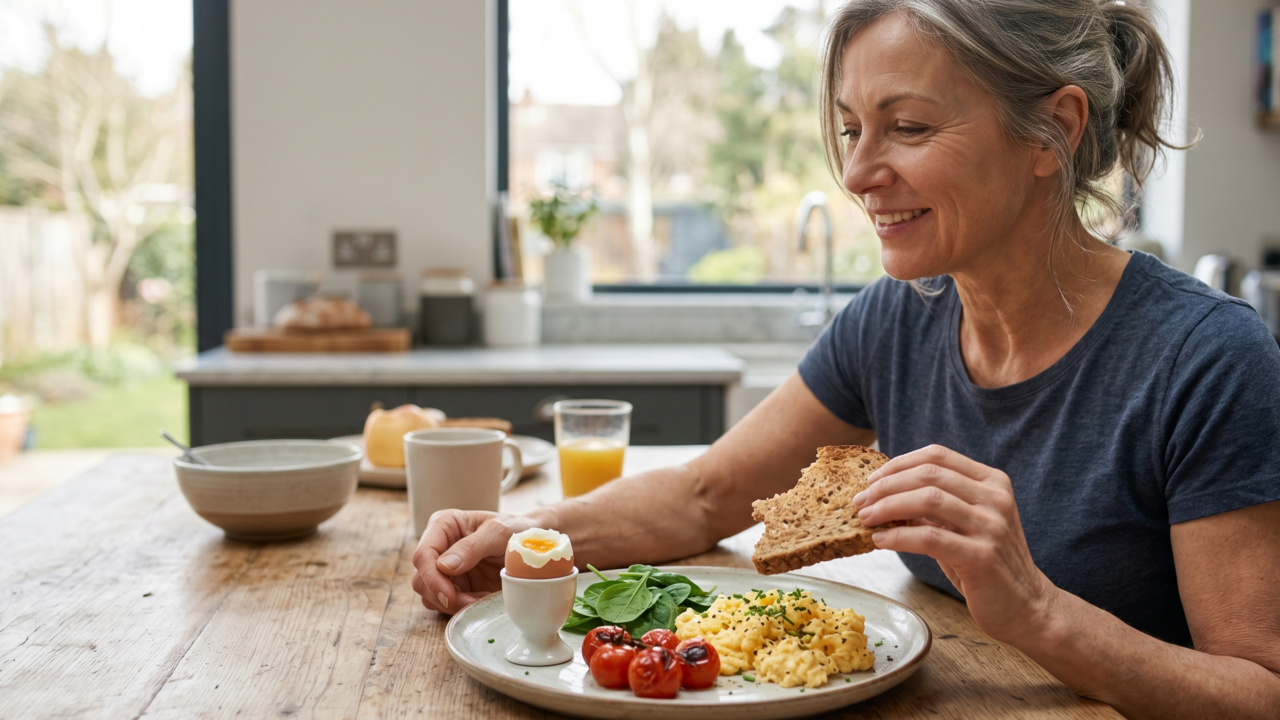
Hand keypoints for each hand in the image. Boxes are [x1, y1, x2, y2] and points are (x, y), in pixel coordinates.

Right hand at [410, 510, 538, 614]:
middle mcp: (438, 546)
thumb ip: (471, 547)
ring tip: (480, 598)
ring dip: (451, 604)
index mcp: (444, 525)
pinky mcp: (452, 585)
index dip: (432, 578)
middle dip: (442, 595)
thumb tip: (444, 566)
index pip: (423, 554)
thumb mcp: (498, 532)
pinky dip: (458, 608)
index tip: (450, 595)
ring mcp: (443, 568)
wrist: (532, 545)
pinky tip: (480, 599)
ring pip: (428, 594)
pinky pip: (442, 604)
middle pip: (420, 578)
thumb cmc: (515, 530)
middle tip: (470, 602)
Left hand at [852, 445, 1058, 642]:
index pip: (937, 456)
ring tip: (866, 517)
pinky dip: (899, 536)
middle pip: (928, 475)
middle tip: (861, 500)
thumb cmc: (988, 565)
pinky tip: (880, 540)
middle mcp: (995, 499)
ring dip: (888, 506)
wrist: (1028, 608)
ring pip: (928, 500)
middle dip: (886, 485)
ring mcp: (991, 526)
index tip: (872, 478)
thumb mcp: (964, 526)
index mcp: (992, 483)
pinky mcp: (982, 556)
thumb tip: (884, 493)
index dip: (899, 463)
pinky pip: (930, 537)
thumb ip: (934, 506)